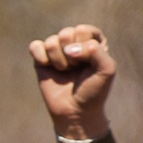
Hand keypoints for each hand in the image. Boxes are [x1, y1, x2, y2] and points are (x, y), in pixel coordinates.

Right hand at [28, 24, 115, 141]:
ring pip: (51, 41)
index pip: (83, 30)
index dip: (84, 47)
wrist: (76, 112)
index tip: (89, 64)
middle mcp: (74, 43)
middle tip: (76, 69)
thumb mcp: (107, 69)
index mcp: (92, 41)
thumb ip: (96, 50)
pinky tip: (48, 68)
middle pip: (66, 33)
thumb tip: (68, 49)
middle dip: (71, 56)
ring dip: (59, 61)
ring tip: (65, 72)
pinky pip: (35, 46)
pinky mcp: (41, 59)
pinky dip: (41, 58)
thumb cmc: (94, 91)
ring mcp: (57, 50)